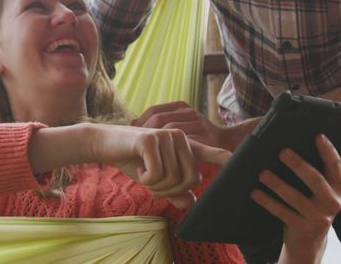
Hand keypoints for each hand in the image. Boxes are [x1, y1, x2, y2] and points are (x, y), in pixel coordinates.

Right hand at [87, 124, 231, 208]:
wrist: (104, 144)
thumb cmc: (132, 160)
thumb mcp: (154, 180)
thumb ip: (173, 191)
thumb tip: (190, 204)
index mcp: (184, 145)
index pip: (209, 153)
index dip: (223, 158)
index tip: (236, 160)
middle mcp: (180, 138)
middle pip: (189, 179)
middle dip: (170, 190)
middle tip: (153, 184)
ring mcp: (167, 137)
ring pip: (172, 178)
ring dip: (155, 185)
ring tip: (143, 171)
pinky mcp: (152, 139)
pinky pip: (157, 174)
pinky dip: (145, 178)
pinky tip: (138, 166)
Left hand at [133, 101, 254, 151]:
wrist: (230, 142)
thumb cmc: (200, 136)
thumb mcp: (182, 124)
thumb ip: (162, 122)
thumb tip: (131, 123)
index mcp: (182, 106)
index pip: (154, 110)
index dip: (141, 121)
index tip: (132, 133)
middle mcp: (190, 112)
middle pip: (159, 119)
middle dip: (145, 132)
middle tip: (137, 146)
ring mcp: (198, 124)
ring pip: (169, 131)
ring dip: (156, 144)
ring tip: (146, 154)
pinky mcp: (206, 139)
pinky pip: (184, 145)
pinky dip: (171, 152)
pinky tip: (161, 160)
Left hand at [251, 134, 340, 263]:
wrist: (308, 243)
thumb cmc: (311, 206)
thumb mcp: (320, 191)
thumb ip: (314, 171)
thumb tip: (292, 144)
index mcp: (339, 188)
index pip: (335, 165)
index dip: (327, 150)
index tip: (317, 135)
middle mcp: (333, 202)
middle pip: (316, 180)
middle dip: (299, 165)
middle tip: (282, 152)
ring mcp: (320, 218)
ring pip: (296, 197)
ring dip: (278, 184)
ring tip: (262, 173)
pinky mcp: (304, 229)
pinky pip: (283, 212)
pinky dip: (268, 202)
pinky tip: (255, 192)